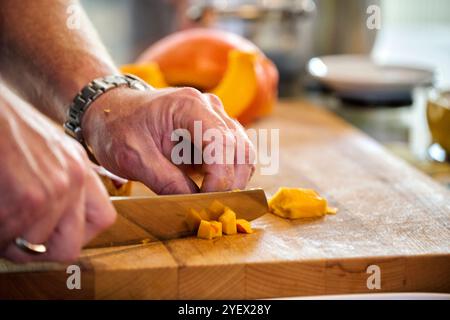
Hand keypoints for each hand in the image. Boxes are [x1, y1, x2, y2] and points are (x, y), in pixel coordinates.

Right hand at [0, 86, 115, 262]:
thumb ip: (61, 181)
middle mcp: (74, 178)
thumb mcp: (48, 150)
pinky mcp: (28, 197)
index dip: (76, 235)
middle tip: (17, 236)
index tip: (54, 236)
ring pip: (34, 246)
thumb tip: (60, 221)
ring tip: (1, 214)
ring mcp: (55, 188)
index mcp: (80, 167)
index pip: (102, 220)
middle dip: (38, 248)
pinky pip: (10, 239)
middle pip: (70, 247)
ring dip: (10, 239)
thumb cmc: (7, 128)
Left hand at [82, 87, 255, 193]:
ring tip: (211, 201)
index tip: (205, 201)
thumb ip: (165, 181)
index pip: (222, 143)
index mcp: (189, 105)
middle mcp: (210, 108)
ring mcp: (216, 119)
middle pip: (240, 149)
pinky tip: (212, 190)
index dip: (220, 177)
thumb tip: (197, 204)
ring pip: (244, 154)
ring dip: (233, 181)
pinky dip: (230, 176)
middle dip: (230, 183)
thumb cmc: (118, 128)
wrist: (114, 112)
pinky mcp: (216, 133)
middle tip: (211, 208)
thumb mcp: (132, 157)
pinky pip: (236, 157)